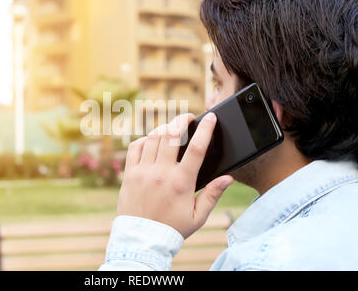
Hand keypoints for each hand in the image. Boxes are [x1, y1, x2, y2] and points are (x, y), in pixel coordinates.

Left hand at [117, 113, 233, 238]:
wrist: (142, 240)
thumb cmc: (172, 228)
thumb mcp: (198, 216)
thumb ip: (213, 195)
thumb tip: (228, 178)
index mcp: (181, 182)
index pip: (197, 148)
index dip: (205, 129)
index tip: (211, 117)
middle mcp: (161, 173)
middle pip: (172, 134)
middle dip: (182, 120)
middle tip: (188, 118)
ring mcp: (143, 172)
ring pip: (153, 137)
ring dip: (164, 128)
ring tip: (171, 129)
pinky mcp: (129, 174)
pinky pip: (134, 147)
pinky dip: (144, 139)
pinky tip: (151, 141)